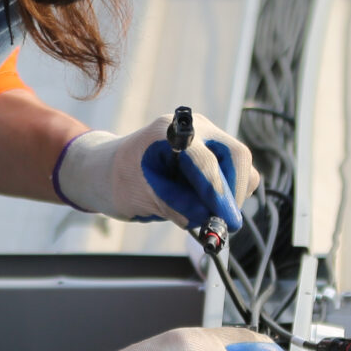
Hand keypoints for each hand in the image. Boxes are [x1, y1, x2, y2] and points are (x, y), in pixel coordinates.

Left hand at [54, 112, 257, 231]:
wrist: (109, 170)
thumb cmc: (121, 182)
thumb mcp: (141, 199)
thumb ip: (177, 206)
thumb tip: (211, 218)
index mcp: (167, 132)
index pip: (204, 160)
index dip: (217, 192)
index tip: (224, 219)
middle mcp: (194, 129)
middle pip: (235, 154)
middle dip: (234, 191)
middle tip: (226, 222)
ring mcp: (206, 137)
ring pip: (240, 164)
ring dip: (232, 193)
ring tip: (211, 215)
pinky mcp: (213, 151)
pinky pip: (235, 171)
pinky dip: (229, 192)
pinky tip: (209, 205)